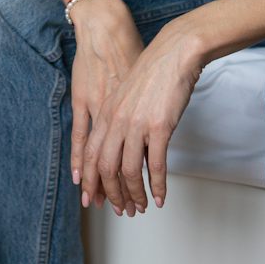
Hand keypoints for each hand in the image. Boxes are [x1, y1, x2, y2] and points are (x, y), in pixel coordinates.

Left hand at [69, 1, 142, 205]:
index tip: (92, 199)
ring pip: (128, 171)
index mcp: (106, 113)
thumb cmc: (153, 73)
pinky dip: (156, 186)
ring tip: (140, 207)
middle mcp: (116, 121)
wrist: (173, 53)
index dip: (91, 181)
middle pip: (106, 168)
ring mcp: (136, 124)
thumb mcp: (125, 95)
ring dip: (134, 194)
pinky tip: (159, 197)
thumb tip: (121, 146)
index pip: (91, 155)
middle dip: (111, 194)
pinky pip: (155, 165)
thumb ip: (118, 120)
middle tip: (120, 210)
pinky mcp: (159, 126)